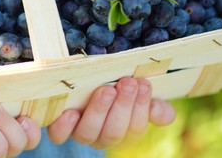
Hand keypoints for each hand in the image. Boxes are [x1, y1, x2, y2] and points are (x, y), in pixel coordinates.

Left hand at [46, 76, 175, 149]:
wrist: (85, 83)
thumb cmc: (118, 90)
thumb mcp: (138, 96)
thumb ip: (154, 106)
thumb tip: (162, 113)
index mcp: (124, 133)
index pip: (135, 129)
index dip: (141, 107)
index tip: (143, 83)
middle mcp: (101, 137)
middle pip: (114, 132)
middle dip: (123, 106)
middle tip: (127, 83)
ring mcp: (80, 133)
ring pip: (88, 133)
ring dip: (99, 111)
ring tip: (106, 89)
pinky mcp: (59, 127)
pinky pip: (59, 135)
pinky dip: (64, 126)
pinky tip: (71, 112)